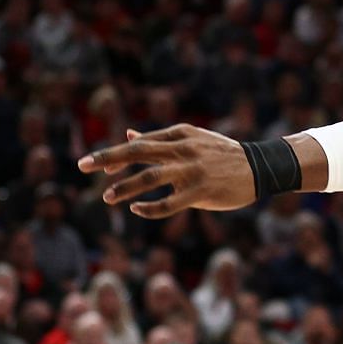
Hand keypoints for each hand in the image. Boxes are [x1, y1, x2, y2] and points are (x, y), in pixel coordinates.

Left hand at [77, 125, 256, 218]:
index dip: (113, 153)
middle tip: (81, 165)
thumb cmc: (221, 154)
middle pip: (138, 150)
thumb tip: (128, 133)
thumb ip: (159, 140)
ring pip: (150, 177)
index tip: (91, 164)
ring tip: (108, 197)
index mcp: (180, 134)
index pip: (139, 141)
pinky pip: (167, 203)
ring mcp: (192, 170)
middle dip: (108, 158)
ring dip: (125, 187)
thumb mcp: (192, 139)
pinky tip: (137, 210)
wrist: (260, 167)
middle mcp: (184, 148)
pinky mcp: (201, 191)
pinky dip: (149, 207)